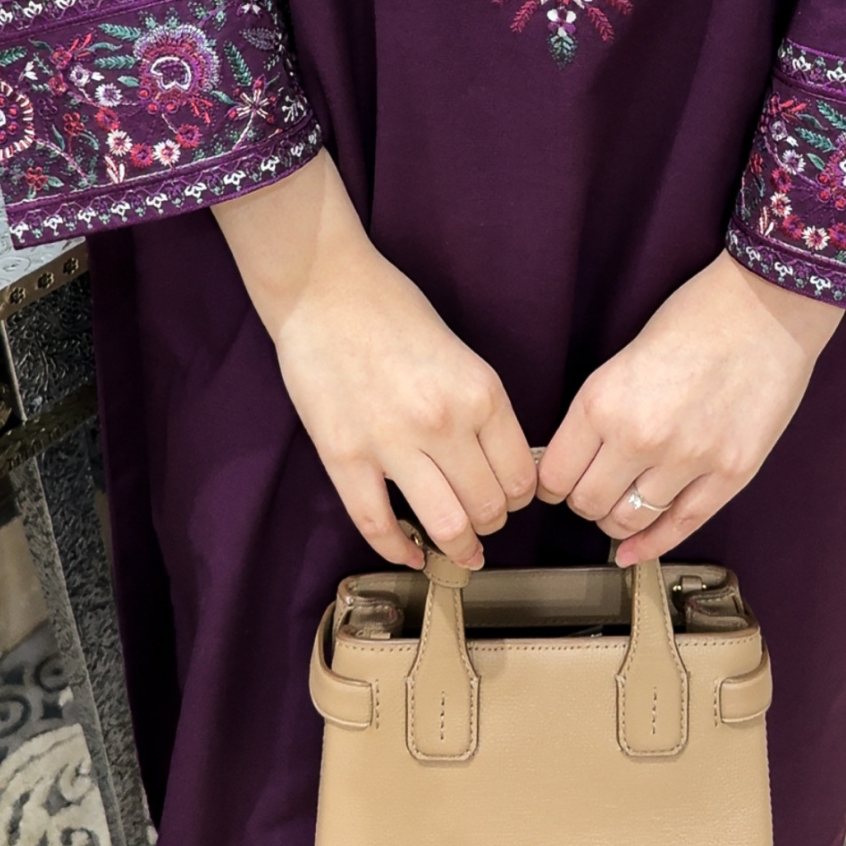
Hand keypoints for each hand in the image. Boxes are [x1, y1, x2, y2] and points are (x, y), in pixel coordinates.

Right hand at [214, 151, 535, 568]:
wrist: (324, 290)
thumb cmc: (393, 312)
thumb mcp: (462, 355)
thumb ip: (482, 409)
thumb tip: (499, 463)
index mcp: (481, 394)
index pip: (521, 476)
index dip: (519, 498)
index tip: (510, 499)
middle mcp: (444, 423)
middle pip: (488, 507)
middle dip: (491, 524)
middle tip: (484, 525)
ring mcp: (391, 443)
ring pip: (444, 525)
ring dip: (458, 547)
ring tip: (460, 551)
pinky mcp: (344, 456)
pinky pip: (377, 523)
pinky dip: (398, 550)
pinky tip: (410, 555)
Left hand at [537, 251, 842, 565]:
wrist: (767, 306)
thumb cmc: (694, 320)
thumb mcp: (620, 361)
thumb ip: (597, 413)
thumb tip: (572, 461)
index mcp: (602, 402)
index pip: (555, 475)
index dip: (553, 483)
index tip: (560, 482)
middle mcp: (639, 436)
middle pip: (587, 504)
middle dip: (584, 501)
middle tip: (595, 488)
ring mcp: (688, 460)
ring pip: (628, 521)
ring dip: (618, 519)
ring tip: (622, 504)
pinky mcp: (730, 473)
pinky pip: (681, 526)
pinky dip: (651, 544)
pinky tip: (635, 550)